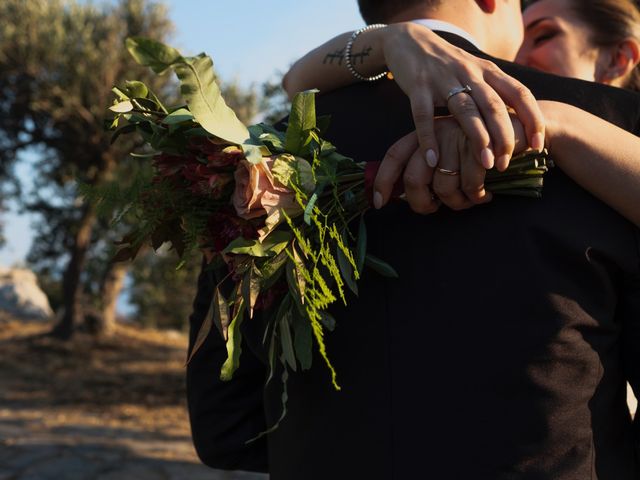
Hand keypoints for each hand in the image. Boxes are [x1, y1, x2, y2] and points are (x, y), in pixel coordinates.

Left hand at [374, 116, 528, 212]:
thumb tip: (405, 196)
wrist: (523, 126)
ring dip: (456, 204)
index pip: (394, 155)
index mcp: (425, 131)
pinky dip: (476, 197)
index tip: (379, 203)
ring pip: (442, 187)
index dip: (384, 180)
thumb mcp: (452, 153)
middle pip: (414, 179)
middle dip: (422, 204)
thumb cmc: (482, 148)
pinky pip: (468, 184)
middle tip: (435, 211)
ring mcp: (457, 135)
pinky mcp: (479, 143)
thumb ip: (430, 169)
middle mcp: (436, 130)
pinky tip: (485, 195)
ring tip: (470, 201)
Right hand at [380, 23, 544, 170]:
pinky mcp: (418, 85)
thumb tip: (520, 126)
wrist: (411, 42)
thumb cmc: (448, 66)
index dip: (532, 120)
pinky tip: (433, 160)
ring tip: (485, 164)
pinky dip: (428, 139)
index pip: (520, 93)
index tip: (537, 147)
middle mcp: (470, 73)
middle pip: (494, 106)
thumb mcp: (477, 73)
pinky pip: (424, 115)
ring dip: (478, 139)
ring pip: (466, 110)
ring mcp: (443, 78)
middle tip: (506, 164)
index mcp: (489, 71)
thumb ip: (495, 94)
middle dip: (504, 137)